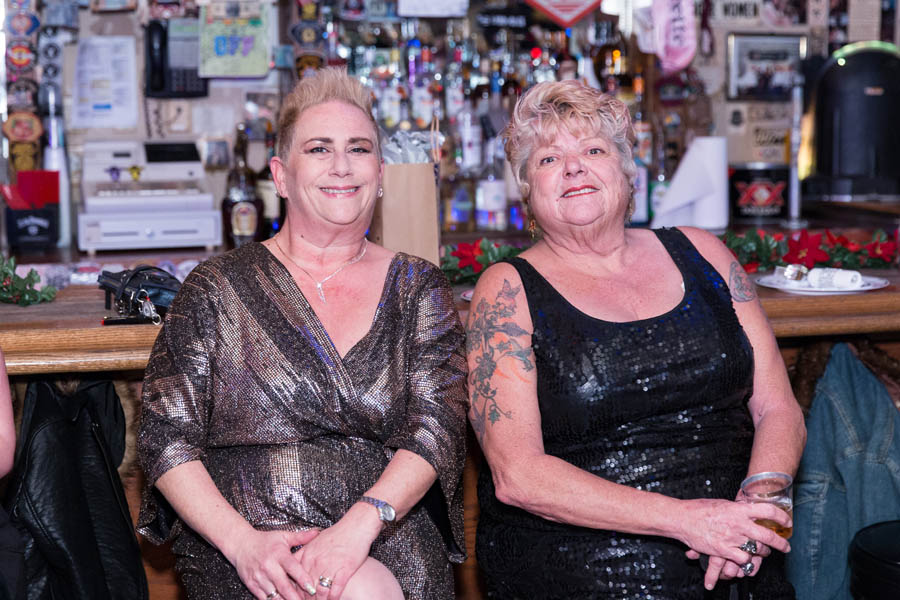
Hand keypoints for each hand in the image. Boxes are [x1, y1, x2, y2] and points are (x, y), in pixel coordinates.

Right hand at [225, 528, 319, 599]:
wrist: (241, 545)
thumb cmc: (265, 541)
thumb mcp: (283, 536)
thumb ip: (301, 537)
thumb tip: (318, 533)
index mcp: (278, 554)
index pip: (292, 567)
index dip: (302, 579)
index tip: (311, 588)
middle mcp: (268, 566)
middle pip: (283, 585)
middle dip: (295, 597)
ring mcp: (259, 577)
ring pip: (274, 595)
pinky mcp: (252, 584)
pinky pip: (264, 598)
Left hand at [296, 503, 382, 598]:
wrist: (356, 525)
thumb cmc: (337, 532)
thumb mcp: (314, 540)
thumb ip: (303, 552)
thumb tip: (293, 563)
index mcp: (307, 555)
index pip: (297, 579)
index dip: (296, 592)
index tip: (298, 597)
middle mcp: (317, 562)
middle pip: (308, 588)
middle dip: (308, 598)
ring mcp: (331, 566)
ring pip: (321, 592)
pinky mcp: (345, 569)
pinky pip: (336, 589)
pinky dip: (333, 598)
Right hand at [676, 498, 790, 588]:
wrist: (682, 519)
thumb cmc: (699, 509)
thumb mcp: (722, 504)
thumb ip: (737, 509)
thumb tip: (748, 510)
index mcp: (738, 509)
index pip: (768, 510)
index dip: (781, 517)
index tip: (787, 522)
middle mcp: (738, 523)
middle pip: (768, 536)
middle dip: (780, 544)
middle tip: (785, 547)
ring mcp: (732, 538)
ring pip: (758, 550)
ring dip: (763, 553)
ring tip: (763, 553)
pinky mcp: (724, 550)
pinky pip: (744, 559)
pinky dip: (747, 561)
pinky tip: (746, 559)